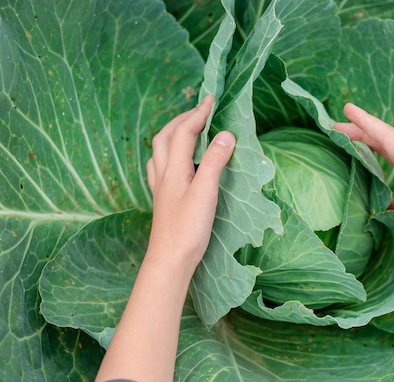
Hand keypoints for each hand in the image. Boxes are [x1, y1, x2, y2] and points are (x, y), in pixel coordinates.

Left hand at [145, 95, 234, 272]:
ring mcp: (160, 187)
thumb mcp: (206, 193)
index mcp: (174, 169)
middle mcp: (163, 174)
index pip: (185, 132)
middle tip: (202, 110)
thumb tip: (226, 134)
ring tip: (188, 129)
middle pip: (166, 136)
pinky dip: (168, 154)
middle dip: (183, 118)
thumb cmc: (188, 230)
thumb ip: (215, 162)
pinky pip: (159, 167)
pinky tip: (174, 162)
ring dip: (173, 133)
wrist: (169, 261)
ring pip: (160, 150)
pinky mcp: (162, 200)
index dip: (198, 113)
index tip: (213, 99)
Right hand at [333, 103, 393, 279]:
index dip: (367, 123)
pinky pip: (384, 197)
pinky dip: (372, 189)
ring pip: (383, 170)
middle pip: (384, 149)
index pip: (387, 138)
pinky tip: (361, 194)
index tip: (346, 109)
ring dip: (365, 157)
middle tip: (336, 127)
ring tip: (346, 150)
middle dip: (361, 135)